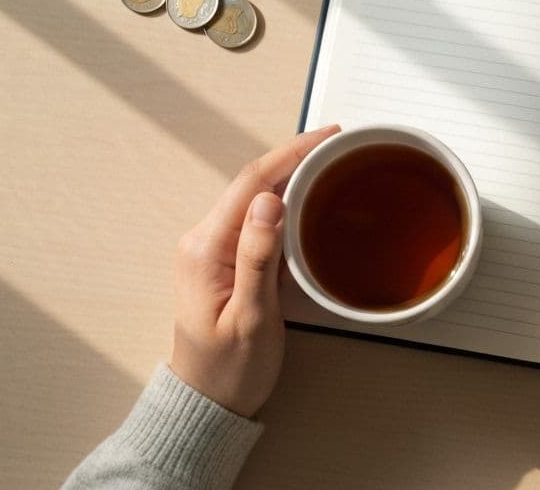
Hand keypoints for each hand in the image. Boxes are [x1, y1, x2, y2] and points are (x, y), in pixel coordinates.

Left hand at [170, 125, 339, 416]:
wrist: (207, 402)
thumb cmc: (230, 369)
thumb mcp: (252, 317)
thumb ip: (257, 257)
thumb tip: (268, 200)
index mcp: (206, 248)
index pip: (251, 183)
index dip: (290, 152)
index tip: (327, 136)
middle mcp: (202, 240)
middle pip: (251, 182)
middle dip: (294, 156)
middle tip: (337, 145)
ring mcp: (210, 248)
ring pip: (252, 196)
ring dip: (288, 174)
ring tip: (327, 162)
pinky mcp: (221, 259)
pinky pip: (253, 217)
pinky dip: (281, 198)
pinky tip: (304, 196)